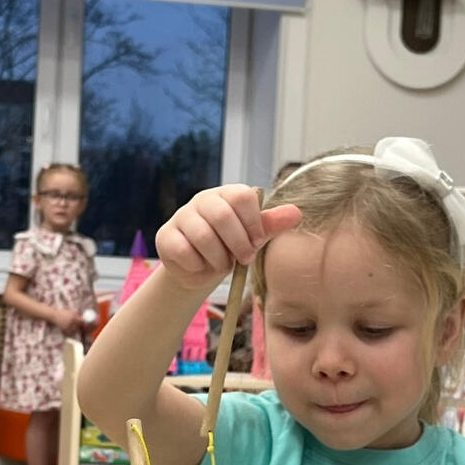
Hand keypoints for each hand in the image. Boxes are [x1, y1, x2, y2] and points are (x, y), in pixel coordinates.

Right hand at [154, 184, 301, 288]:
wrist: (200, 269)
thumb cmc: (230, 248)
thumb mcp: (254, 237)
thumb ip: (271, 224)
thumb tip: (297, 213)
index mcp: (227, 195)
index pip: (243, 196)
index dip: (254, 223)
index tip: (258, 242)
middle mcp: (203, 200)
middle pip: (222, 215)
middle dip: (238, 243)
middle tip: (244, 259)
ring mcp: (182, 216)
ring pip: (203, 236)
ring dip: (219, 259)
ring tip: (223, 264)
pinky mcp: (166, 236)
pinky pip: (184, 251)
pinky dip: (198, 265)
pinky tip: (201, 266)